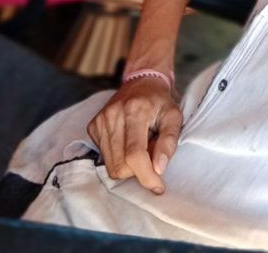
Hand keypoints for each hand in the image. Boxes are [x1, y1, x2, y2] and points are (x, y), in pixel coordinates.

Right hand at [87, 77, 182, 193]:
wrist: (141, 81)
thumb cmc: (160, 101)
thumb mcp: (174, 116)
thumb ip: (169, 142)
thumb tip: (159, 168)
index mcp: (135, 110)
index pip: (135, 154)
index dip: (146, 176)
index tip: (158, 186)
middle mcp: (113, 115)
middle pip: (120, 165)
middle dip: (138, 172)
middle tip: (152, 159)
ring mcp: (100, 120)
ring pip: (110, 165)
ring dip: (128, 166)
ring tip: (141, 148)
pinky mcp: (93, 126)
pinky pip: (104, 157)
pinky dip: (119, 158)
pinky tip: (128, 143)